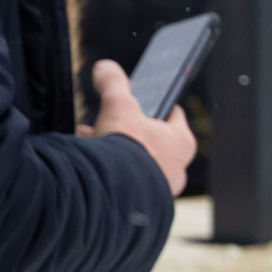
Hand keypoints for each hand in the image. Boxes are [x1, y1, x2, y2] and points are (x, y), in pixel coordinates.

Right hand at [81, 59, 193, 195]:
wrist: (114, 196)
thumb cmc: (127, 149)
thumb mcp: (118, 108)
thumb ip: (113, 85)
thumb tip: (105, 67)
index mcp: (182, 142)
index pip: (175, 117)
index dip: (159, 106)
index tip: (147, 101)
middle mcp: (177, 169)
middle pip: (152, 141)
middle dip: (127, 130)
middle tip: (108, 123)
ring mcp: (160, 190)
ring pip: (137, 163)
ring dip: (115, 152)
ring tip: (91, 141)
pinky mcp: (143, 205)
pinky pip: (127, 183)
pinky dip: (110, 171)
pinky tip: (89, 164)